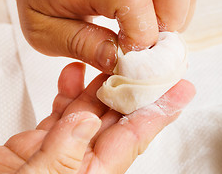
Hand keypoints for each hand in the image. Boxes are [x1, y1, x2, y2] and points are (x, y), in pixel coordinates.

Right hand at [0, 62, 194, 173]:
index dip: (160, 112)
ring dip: (102, 84)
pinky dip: (69, 89)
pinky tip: (74, 70)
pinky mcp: (40, 141)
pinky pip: (62, 110)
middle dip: (136, 90)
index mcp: (91, 173)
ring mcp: (61, 148)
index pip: (134, 138)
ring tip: (115, 59)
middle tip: (154, 64)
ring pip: (91, 109)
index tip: (181, 90)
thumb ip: (62, 154)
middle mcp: (82, 159)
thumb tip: (86, 121)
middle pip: (117, 119)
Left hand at [7, 0, 197, 72]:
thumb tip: (120, 61)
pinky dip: (178, 2)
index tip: (129, 55)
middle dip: (172, 21)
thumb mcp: (44, 33)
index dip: (141, 35)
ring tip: (150, 28)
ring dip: (177, 12)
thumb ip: (82, 46)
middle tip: (149, 41)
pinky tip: (155, 15)